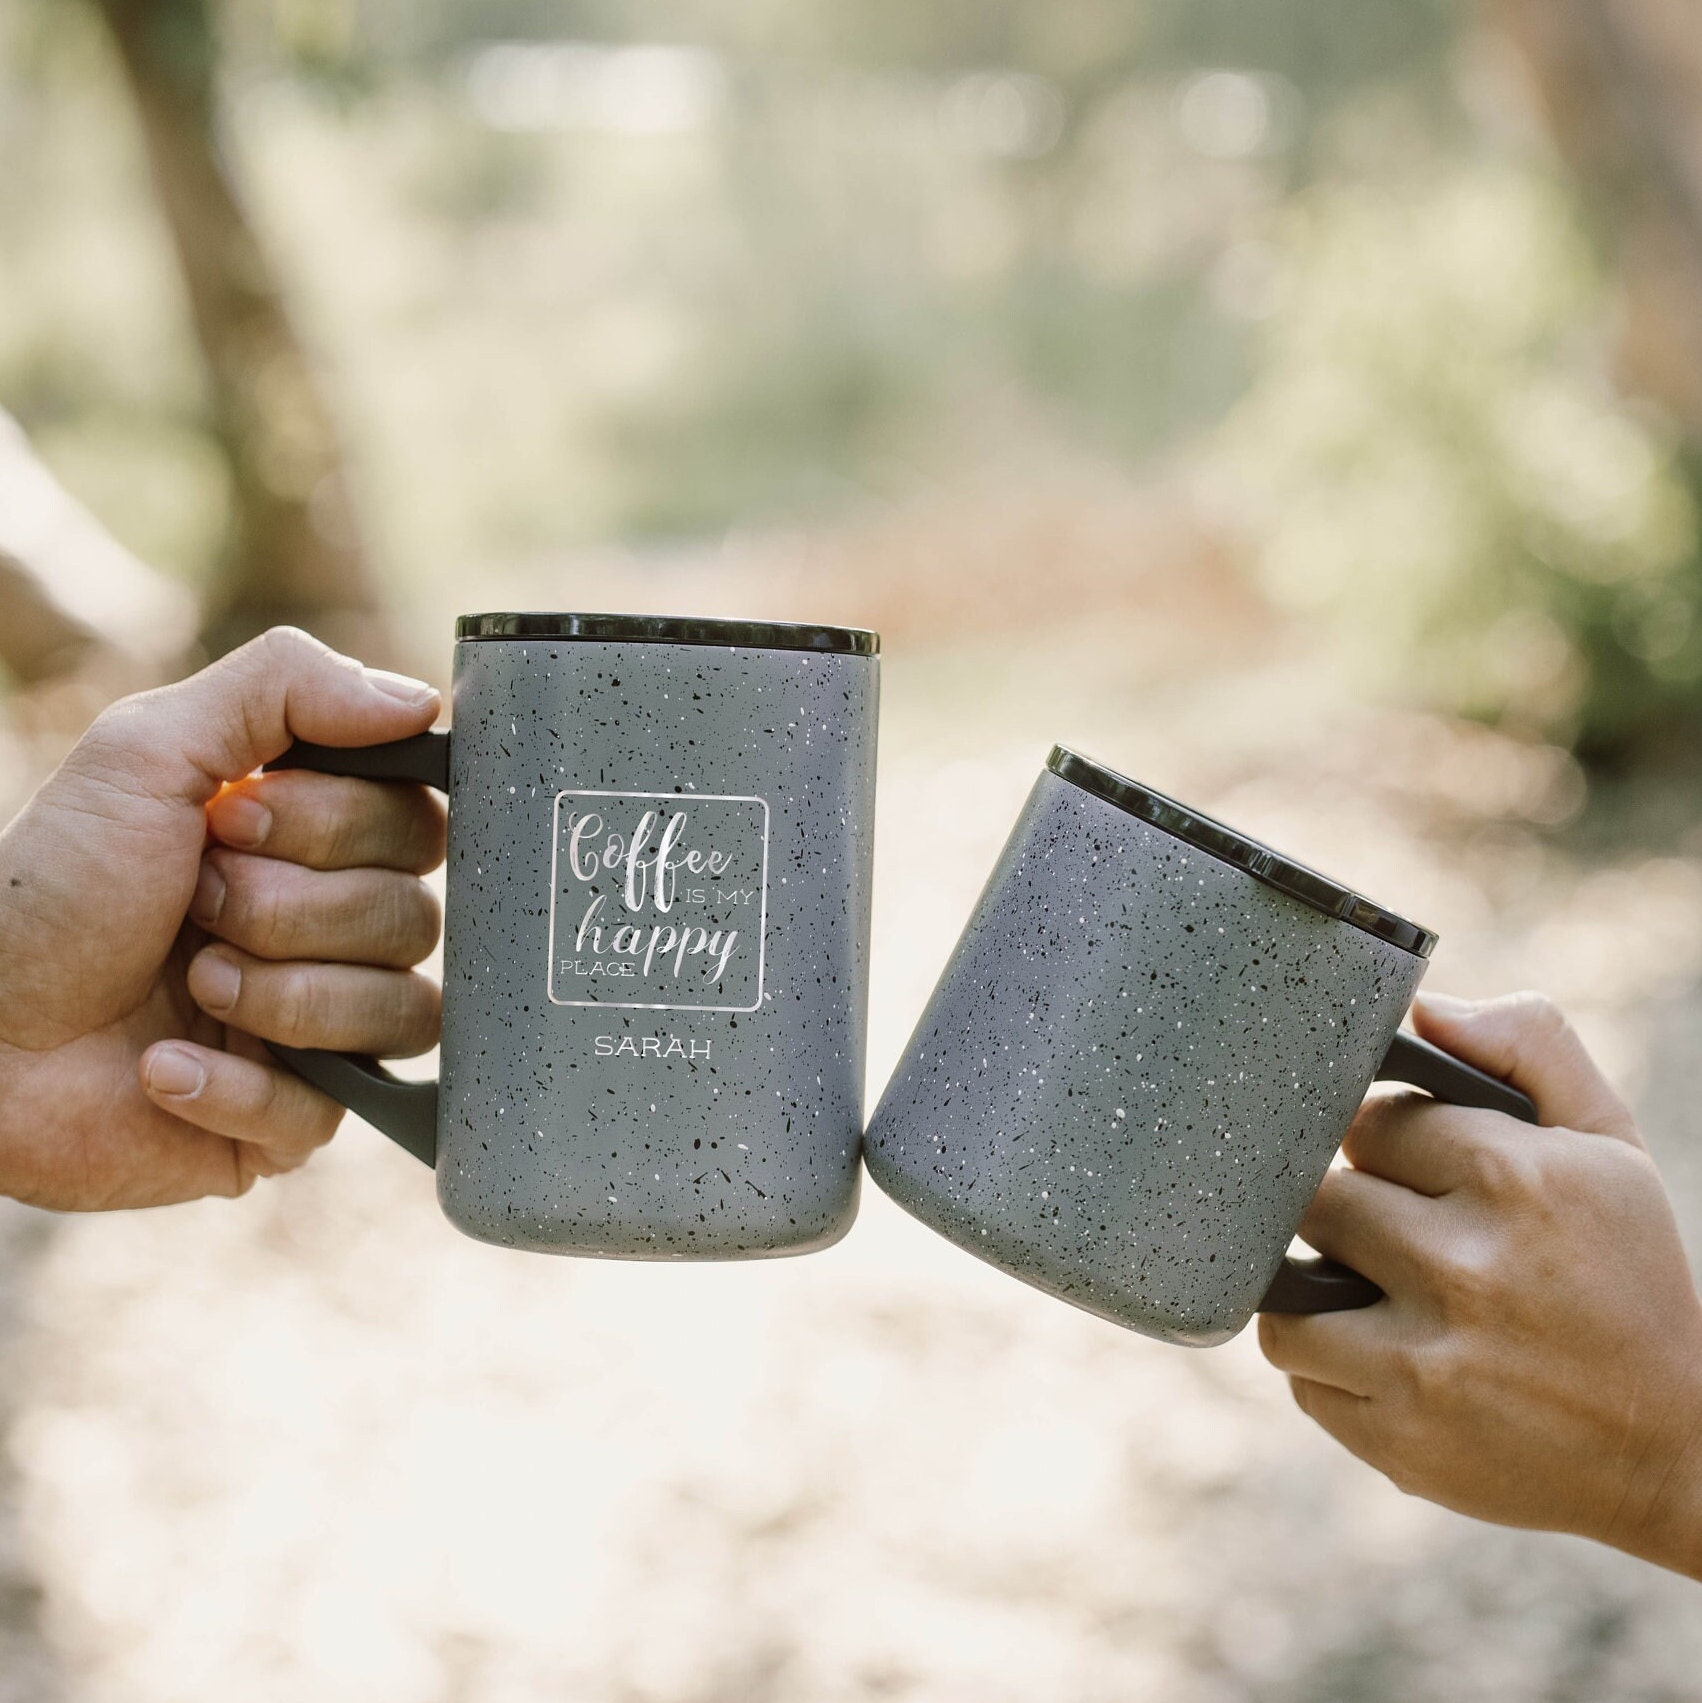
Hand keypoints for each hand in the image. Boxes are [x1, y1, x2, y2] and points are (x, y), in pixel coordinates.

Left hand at [0, 627, 444, 1210]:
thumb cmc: (50, 889)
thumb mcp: (150, 747)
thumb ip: (288, 686)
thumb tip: (421, 700)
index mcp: (318, 844)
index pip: (419, 826)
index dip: (334, 826)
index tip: (227, 821)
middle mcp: (334, 933)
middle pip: (413, 918)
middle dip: (288, 910)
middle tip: (193, 904)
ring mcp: (322, 1030)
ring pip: (398, 1014)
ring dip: (272, 997)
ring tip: (189, 986)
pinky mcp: (292, 1121)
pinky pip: (330, 1112)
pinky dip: (231, 1088)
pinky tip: (160, 1070)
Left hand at [1259, 991, 1701, 1578]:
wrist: (1675, 1451)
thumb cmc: (1627, 1276)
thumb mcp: (1610, 1145)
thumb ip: (1528, 1047)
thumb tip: (1425, 1008)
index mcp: (1515, 1179)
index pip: (1370, 1123)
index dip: (1388, 1146)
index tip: (1417, 1173)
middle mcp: (1465, 1267)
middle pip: (1319, 1200)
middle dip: (1350, 1212)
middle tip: (1396, 1236)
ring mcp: (1426, 1361)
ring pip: (1284, 1292)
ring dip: (1315, 1289)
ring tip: (1370, 1294)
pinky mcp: (1397, 1436)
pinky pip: (1299, 1373)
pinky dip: (1329, 1364)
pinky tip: (1386, 1358)